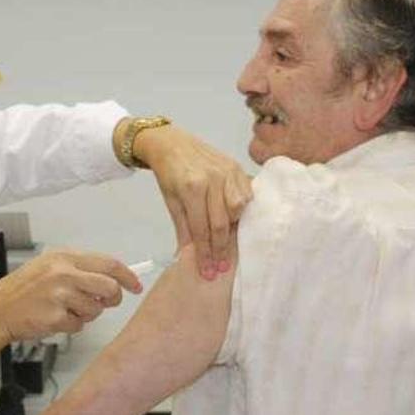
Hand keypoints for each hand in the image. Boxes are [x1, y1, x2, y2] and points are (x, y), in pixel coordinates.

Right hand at [0, 250, 141, 340]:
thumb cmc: (24, 290)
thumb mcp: (49, 266)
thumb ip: (80, 269)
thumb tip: (111, 278)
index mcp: (64, 257)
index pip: (108, 263)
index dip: (127, 275)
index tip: (135, 285)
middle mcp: (63, 273)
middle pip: (109, 287)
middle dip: (112, 299)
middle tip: (105, 303)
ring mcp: (60, 295)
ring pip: (95, 309)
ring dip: (86, 314)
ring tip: (66, 309)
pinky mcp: (56, 317)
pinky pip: (79, 325)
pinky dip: (71, 326)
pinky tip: (54, 318)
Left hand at [134, 124, 252, 279]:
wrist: (171, 143)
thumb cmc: (169, 173)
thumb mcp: (170, 201)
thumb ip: (183, 228)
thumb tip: (187, 256)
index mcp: (191, 189)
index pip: (201, 229)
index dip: (205, 253)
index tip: (208, 271)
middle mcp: (212, 180)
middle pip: (222, 223)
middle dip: (221, 250)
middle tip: (221, 268)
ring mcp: (226, 172)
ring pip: (237, 209)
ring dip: (233, 229)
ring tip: (226, 242)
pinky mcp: (236, 166)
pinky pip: (245, 193)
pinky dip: (242, 209)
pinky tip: (235, 218)